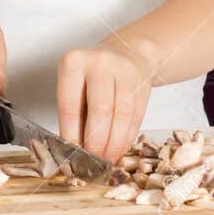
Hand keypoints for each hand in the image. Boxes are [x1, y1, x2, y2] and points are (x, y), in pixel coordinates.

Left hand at [55, 40, 152, 161]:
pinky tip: (120, 148)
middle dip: (97, 142)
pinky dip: (127, 138)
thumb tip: (74, 150)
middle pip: (100, 111)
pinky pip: (136, 117)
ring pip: (122, 116)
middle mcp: (100, 63)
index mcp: (74, 63)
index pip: (70, 105)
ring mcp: (125, 72)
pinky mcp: (143, 84)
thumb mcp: (75, 85)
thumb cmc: (92, 75)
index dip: (71, 134)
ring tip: (107, 159)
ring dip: (114, 144)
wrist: (126, 52)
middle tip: (93, 162)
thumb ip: (75, 114)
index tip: (72, 155)